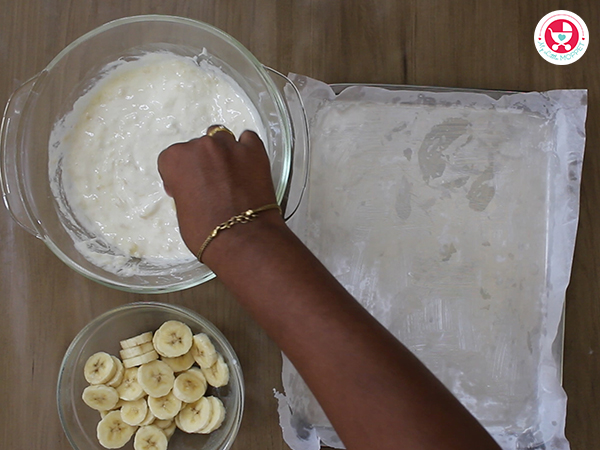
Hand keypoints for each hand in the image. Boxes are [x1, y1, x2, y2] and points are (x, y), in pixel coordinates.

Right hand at [157, 127, 282, 260]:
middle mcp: (201, 146)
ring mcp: (229, 146)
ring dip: (223, 152)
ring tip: (230, 173)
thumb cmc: (206, 232)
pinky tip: (248, 164)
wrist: (243, 239)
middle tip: (212, 185)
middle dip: (203, 164)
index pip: (172, 158)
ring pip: (222, 138)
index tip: (187, 187)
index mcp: (176, 159)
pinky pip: (248, 139)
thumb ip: (185, 189)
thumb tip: (196, 187)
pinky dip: (247, 149)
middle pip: (198, 148)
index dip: (180, 174)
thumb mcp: (181, 210)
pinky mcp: (255, 151)